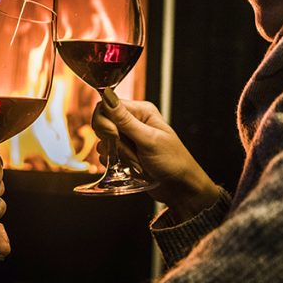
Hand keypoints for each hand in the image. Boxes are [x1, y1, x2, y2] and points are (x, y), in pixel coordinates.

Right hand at [93, 88, 220, 221]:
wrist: (179, 187)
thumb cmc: (172, 161)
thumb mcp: (149, 139)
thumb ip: (125, 120)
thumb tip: (108, 95)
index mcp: (141, 111)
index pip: (108, 106)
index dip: (105, 121)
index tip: (114, 136)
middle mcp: (133, 121)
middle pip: (103, 123)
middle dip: (112, 140)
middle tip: (130, 151)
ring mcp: (128, 137)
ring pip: (104, 140)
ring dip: (116, 153)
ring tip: (136, 161)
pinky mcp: (124, 152)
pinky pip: (107, 153)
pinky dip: (113, 161)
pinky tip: (129, 166)